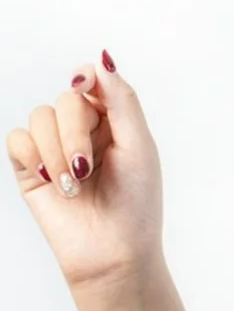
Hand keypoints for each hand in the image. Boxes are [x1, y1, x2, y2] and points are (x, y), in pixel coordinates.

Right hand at [6, 50, 163, 295]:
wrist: (112, 251)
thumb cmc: (136, 201)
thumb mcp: (138, 145)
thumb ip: (121, 100)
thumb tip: (102, 59)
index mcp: (116, 121)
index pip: (93, 81)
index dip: (86, 77)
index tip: (83, 84)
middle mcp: (85, 129)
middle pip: (67, 98)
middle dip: (75, 131)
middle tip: (86, 167)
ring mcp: (56, 148)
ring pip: (40, 116)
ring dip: (57, 149)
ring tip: (74, 183)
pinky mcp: (31, 169)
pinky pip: (17, 139)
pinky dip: (33, 156)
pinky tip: (52, 180)